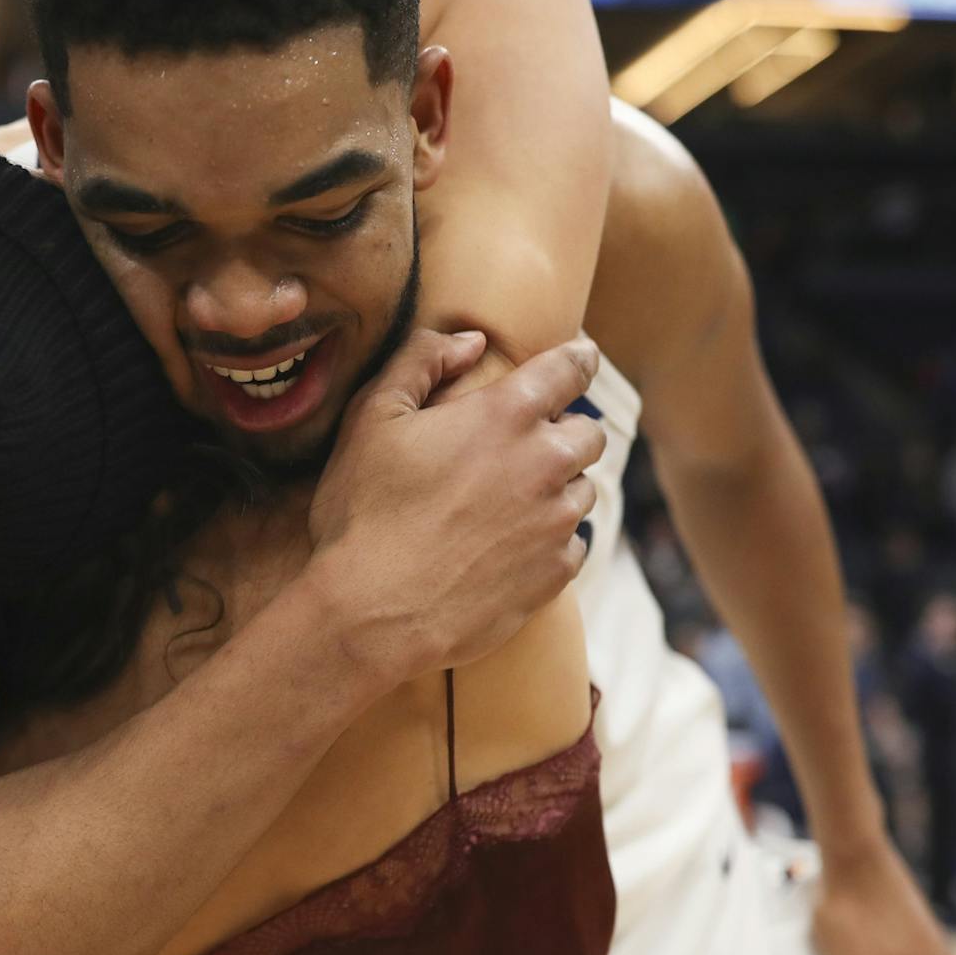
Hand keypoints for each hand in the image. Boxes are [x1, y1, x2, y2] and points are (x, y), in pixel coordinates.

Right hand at [307, 331, 603, 683]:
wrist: (374, 614)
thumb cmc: (365, 513)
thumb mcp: (372, 417)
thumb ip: (422, 360)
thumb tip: (471, 340)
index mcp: (506, 415)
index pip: (571, 369)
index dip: (579, 359)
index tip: (581, 359)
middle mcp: (545, 463)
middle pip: (590, 433)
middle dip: (567, 430)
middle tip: (530, 444)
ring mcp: (556, 523)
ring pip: (583, 491)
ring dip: (559, 488)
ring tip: (514, 502)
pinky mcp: (555, 574)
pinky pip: (574, 546)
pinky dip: (552, 541)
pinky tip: (512, 548)